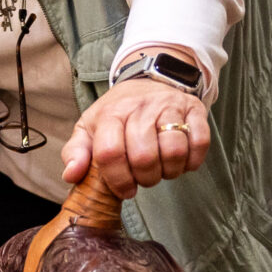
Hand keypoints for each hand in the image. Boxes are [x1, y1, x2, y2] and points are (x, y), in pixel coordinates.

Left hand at [63, 77, 209, 197]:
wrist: (148, 81)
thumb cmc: (117, 113)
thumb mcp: (89, 128)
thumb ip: (76, 152)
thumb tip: (71, 175)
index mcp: (111, 113)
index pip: (110, 152)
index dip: (117, 179)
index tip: (125, 190)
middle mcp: (141, 106)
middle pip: (144, 157)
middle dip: (145, 178)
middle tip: (144, 178)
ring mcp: (170, 105)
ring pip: (174, 151)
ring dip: (169, 172)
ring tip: (162, 169)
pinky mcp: (194, 109)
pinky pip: (199, 143)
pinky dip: (192, 161)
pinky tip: (181, 161)